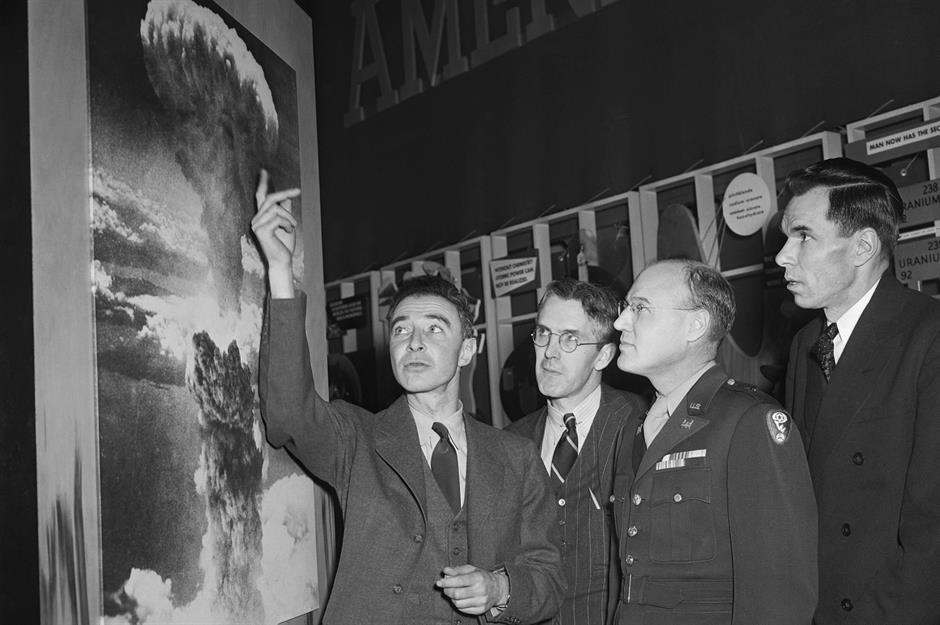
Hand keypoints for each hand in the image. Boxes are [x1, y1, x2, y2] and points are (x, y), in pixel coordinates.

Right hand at [251, 169, 299, 296]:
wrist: (282, 261)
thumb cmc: (284, 244)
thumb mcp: (287, 224)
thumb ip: (285, 211)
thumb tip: (287, 198)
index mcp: (261, 217)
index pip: (260, 197)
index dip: (262, 183)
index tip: (264, 171)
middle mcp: (256, 219)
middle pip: (270, 199)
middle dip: (284, 193)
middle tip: (298, 190)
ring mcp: (256, 225)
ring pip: (276, 209)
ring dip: (289, 217)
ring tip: (292, 227)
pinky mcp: (261, 230)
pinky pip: (277, 218)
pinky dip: (287, 224)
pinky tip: (288, 232)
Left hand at [436, 565, 507, 614]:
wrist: (498, 589)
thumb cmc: (482, 577)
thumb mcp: (471, 569)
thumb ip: (457, 570)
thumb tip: (445, 571)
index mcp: (478, 578)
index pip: (459, 581)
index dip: (447, 582)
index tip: (439, 582)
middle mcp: (480, 590)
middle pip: (456, 594)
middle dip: (447, 590)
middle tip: (445, 587)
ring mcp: (481, 602)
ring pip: (458, 603)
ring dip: (452, 598)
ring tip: (454, 592)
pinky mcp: (480, 610)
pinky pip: (463, 609)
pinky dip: (458, 604)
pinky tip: (460, 598)